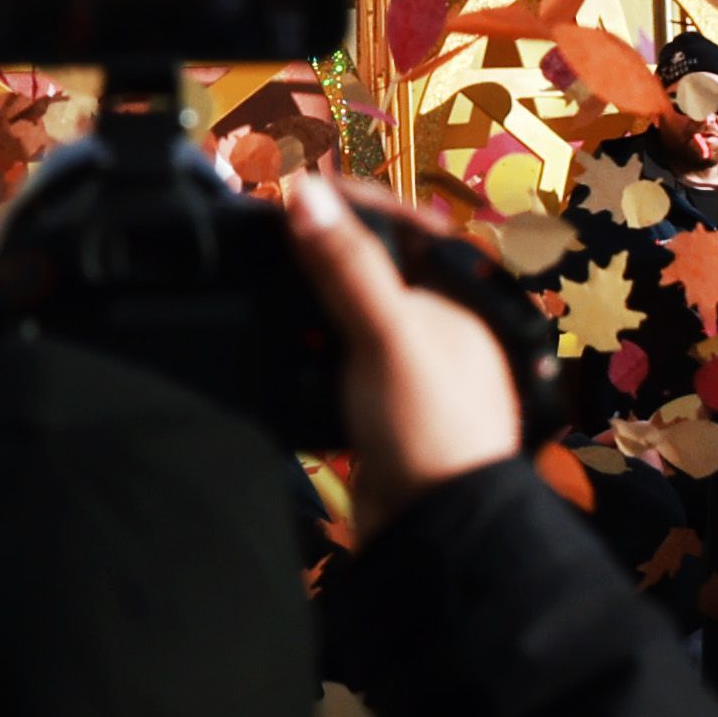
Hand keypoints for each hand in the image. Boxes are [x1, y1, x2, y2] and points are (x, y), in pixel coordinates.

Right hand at [276, 174, 522, 492]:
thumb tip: (304, 192)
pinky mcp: (377, 400)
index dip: (345, 200)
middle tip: (261, 240)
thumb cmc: (432, 426)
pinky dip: (304, 349)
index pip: (398, 219)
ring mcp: (405, 361)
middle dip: (315, 254)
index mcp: (458, 291)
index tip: (285, 189)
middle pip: (367, 264)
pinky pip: (332, 358)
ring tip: (260, 287)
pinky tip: (274, 344)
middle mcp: (436, 319)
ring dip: (304, 305)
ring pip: (344, 311)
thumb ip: (347, 265)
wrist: (436, 527)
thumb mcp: (389, 334)